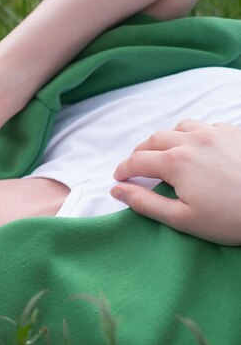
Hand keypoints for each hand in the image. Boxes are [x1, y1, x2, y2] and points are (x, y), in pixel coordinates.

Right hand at [112, 120, 240, 244]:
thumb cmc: (231, 218)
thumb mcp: (181, 218)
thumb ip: (144, 202)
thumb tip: (116, 191)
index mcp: (175, 161)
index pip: (137, 161)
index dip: (123, 170)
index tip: (118, 179)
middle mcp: (192, 140)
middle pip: (154, 139)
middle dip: (140, 152)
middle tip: (135, 167)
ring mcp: (216, 133)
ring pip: (180, 127)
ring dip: (165, 139)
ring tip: (164, 154)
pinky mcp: (235, 133)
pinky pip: (205, 125)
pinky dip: (191, 134)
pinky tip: (196, 148)